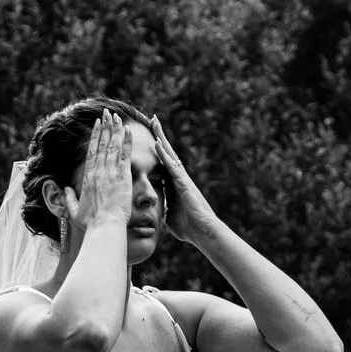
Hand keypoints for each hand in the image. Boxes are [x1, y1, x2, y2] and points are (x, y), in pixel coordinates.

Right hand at [63, 112, 134, 231]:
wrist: (104, 228)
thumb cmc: (91, 224)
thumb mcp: (74, 212)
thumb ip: (68, 199)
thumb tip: (65, 190)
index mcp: (88, 178)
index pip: (91, 152)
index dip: (95, 136)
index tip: (97, 125)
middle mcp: (98, 172)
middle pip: (102, 144)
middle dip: (105, 127)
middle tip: (107, 113)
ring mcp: (110, 174)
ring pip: (112, 146)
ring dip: (115, 129)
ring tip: (117, 117)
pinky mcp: (122, 177)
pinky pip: (124, 155)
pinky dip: (126, 141)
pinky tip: (128, 130)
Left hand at [152, 117, 218, 244]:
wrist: (203, 232)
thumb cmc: (189, 228)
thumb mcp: (169, 217)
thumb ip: (164, 211)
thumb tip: (157, 214)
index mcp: (173, 185)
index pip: (161, 164)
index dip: (155, 151)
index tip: (147, 139)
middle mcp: (177, 178)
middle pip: (166, 153)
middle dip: (159, 136)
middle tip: (152, 119)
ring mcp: (181, 178)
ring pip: (169, 154)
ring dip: (161, 138)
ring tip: (154, 121)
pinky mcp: (183, 183)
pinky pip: (172, 165)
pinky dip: (164, 154)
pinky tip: (157, 143)